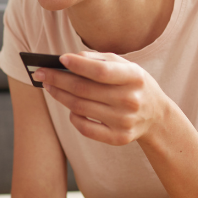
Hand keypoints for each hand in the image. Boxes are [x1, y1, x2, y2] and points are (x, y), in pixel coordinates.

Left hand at [34, 51, 173, 145]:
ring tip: (49, 86)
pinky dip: (73, 116)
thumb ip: (100, 60)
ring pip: (80, 108)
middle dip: (58, 79)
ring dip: (60, 95)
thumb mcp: (126, 66)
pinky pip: (86, 128)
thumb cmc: (134, 84)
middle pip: (85, 90)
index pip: (101, 72)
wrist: (156, 115)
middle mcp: (130, 100)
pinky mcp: (119, 138)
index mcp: (135, 77)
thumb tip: (69, 59)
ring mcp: (124, 121)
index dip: (79, 65)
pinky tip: (68, 106)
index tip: (60, 59)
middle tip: (41, 73)